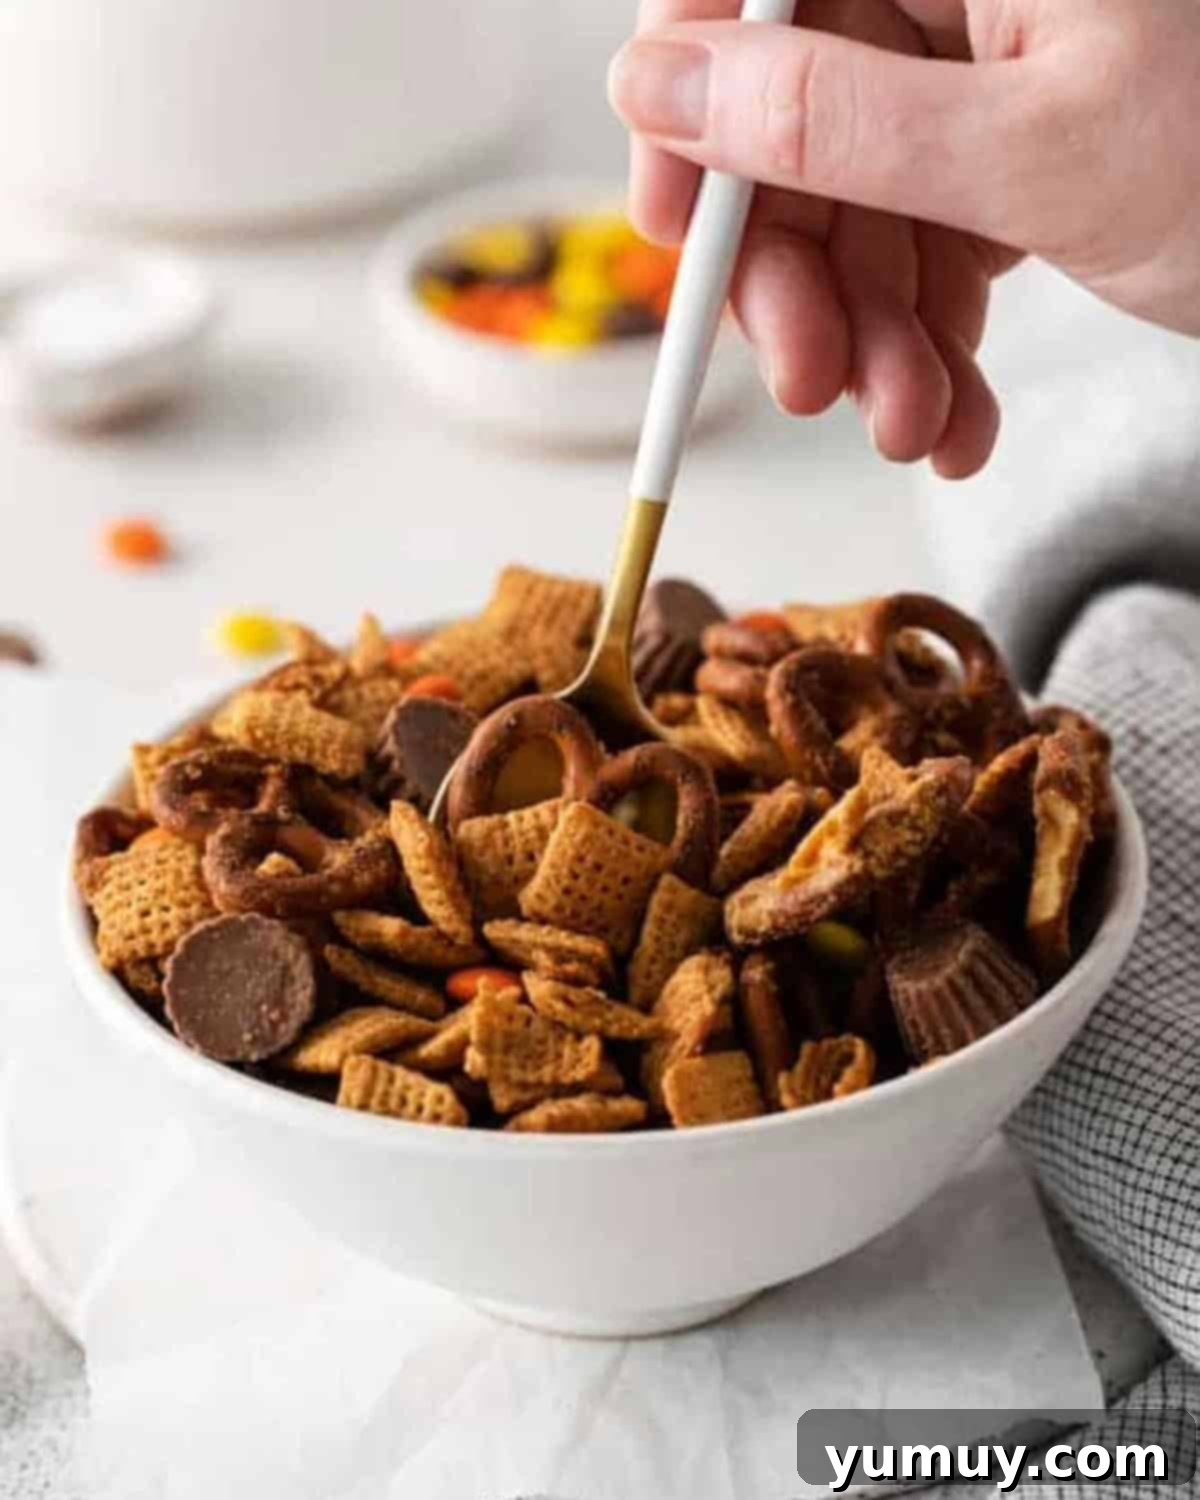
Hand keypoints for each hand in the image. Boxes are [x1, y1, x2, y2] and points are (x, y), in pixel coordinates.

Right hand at [609, 0, 1199, 478]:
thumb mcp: (1035, 153)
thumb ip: (827, 118)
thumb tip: (656, 80)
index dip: (691, 113)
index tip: (677, 234)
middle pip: (794, 120)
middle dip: (803, 276)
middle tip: (818, 383)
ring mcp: (989, 65)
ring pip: (854, 204)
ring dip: (870, 337)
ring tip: (923, 423)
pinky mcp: (1013, 146)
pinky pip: (923, 240)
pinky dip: (929, 337)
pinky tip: (958, 408)